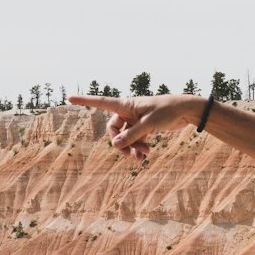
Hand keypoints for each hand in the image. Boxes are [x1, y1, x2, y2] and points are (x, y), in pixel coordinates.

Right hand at [68, 92, 195, 160]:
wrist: (186, 110)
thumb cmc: (167, 111)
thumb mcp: (149, 125)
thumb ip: (132, 136)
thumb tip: (115, 145)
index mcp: (126, 104)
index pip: (101, 102)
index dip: (85, 100)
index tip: (69, 98)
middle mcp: (128, 111)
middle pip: (114, 129)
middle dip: (120, 143)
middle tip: (127, 155)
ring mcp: (136, 119)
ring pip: (126, 137)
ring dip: (132, 147)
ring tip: (143, 155)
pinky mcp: (144, 127)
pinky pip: (135, 139)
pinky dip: (138, 148)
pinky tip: (145, 156)